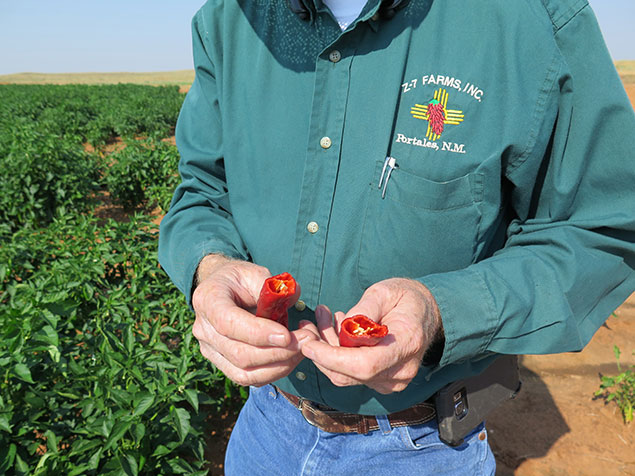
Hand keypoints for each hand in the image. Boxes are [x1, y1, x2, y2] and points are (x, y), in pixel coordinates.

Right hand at [191, 255, 316, 386]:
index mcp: (208, 300)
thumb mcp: (255, 272)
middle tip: (308, 339)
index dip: (258, 333)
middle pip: (239, 353)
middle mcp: (203, 329)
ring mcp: (210, 350)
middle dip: (279, 352)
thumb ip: (273, 284)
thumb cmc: (240, 280)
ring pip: (244, 373)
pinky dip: (274, 372)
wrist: (224, 290)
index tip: (287, 335)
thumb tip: (294, 293)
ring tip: (303, 349)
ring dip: (280, 365)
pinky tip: (292, 357)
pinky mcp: (222, 364)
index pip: (228, 323)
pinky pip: (248, 378)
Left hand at [300, 278, 441, 394]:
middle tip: (307, 325)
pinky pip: (350, 374)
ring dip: (326, 349)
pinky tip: (335, 329)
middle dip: (321, 351)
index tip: (308, 345)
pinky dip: (336, 354)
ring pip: (345, 375)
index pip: (363, 365)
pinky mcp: (381, 381)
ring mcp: (391, 381)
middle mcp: (400, 371)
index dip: (332, 358)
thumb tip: (343, 327)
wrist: (428, 312)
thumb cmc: (407, 298)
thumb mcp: (385, 291)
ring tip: (321, 318)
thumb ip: (364, 310)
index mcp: (406, 346)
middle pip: (348, 374)